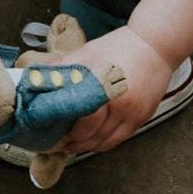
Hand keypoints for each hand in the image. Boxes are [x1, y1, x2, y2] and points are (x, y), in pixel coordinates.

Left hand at [52, 26, 173, 155]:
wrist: (155, 45)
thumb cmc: (119, 46)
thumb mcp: (87, 52)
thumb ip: (62, 67)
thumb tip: (37, 76)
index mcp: (104, 89)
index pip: (84, 121)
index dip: (68, 132)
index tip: (53, 133)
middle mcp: (121, 106)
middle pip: (95, 136)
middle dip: (75, 143)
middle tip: (60, 144)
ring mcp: (134, 114)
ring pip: (108, 142)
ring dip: (89, 147)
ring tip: (73, 146)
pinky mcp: (143, 118)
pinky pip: (121, 138)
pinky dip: (105, 142)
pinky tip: (94, 140)